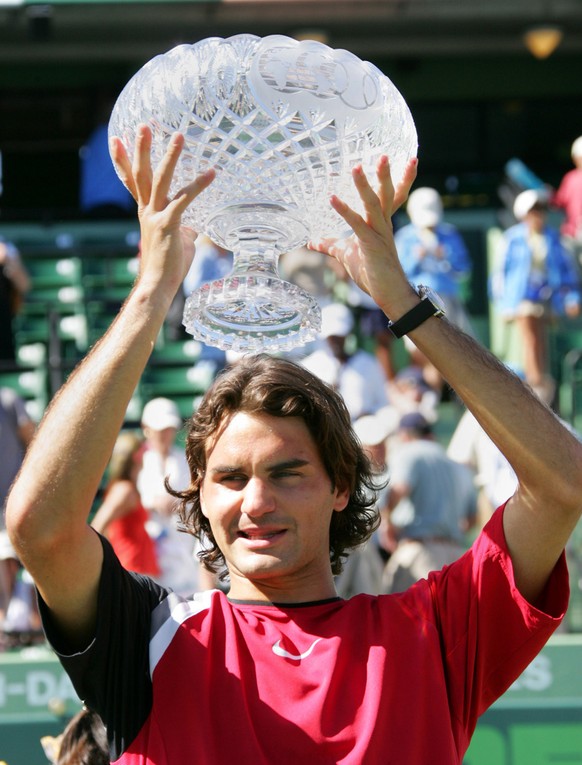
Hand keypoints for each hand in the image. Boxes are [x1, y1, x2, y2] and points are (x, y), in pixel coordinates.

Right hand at [110, 124, 215, 295]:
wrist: (158, 285)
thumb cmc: (169, 265)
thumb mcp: (179, 238)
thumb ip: (186, 224)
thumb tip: (200, 220)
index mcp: (145, 212)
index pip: (132, 181)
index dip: (123, 160)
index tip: (118, 139)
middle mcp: (147, 211)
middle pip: (141, 174)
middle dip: (141, 148)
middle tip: (144, 125)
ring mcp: (155, 217)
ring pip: (160, 180)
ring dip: (170, 156)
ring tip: (179, 136)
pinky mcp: (168, 225)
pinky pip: (184, 200)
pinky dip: (199, 185)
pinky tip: (212, 173)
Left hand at [308, 155, 416, 306]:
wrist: (388, 294)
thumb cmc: (372, 273)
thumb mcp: (347, 254)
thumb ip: (331, 245)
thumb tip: (312, 241)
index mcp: (382, 223)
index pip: (393, 196)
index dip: (400, 178)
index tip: (406, 158)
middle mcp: (384, 225)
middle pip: (387, 194)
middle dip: (386, 174)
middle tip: (384, 154)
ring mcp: (379, 234)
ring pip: (373, 205)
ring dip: (364, 186)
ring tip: (356, 167)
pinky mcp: (371, 245)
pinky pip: (356, 225)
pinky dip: (344, 211)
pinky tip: (332, 199)